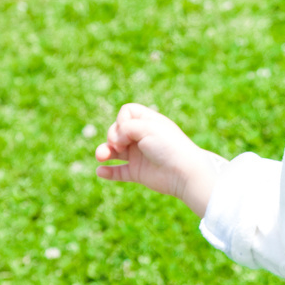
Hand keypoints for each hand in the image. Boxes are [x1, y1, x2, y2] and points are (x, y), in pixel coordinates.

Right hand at [95, 103, 224, 216]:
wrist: (184, 172)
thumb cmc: (169, 146)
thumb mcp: (147, 127)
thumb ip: (125, 128)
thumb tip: (114, 143)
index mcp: (149, 123)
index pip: (127, 112)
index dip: (122, 119)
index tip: (128, 129)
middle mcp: (143, 137)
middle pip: (117, 130)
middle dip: (112, 136)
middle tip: (120, 145)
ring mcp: (140, 155)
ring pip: (114, 151)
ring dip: (104, 152)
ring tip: (100, 156)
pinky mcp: (138, 172)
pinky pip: (118, 172)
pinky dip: (108, 172)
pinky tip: (100, 171)